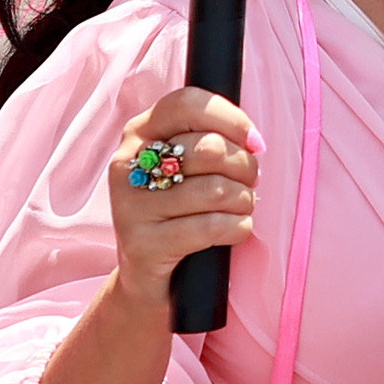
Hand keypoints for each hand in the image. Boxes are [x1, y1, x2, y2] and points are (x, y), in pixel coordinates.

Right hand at [106, 86, 262, 306]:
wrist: (149, 280)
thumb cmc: (181, 213)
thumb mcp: (187, 169)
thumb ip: (210, 140)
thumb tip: (253, 140)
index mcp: (140, 133)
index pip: (187, 103)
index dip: (231, 118)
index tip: (255, 141)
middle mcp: (127, 165)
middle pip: (208, 147)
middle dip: (244, 166)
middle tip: (250, 183)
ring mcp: (130, 207)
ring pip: (214, 189)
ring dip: (243, 200)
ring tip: (242, 208)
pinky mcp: (143, 245)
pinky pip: (210, 227)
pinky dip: (237, 227)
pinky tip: (235, 230)